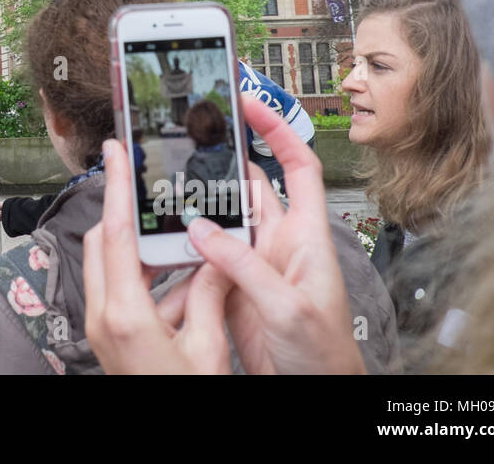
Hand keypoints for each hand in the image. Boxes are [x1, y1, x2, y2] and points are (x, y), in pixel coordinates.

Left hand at [84, 138, 233, 373]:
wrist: (168, 440)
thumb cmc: (187, 396)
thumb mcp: (207, 347)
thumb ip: (209, 294)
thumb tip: (215, 254)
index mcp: (125, 314)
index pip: (116, 232)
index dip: (116, 185)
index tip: (115, 151)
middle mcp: (103, 316)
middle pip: (107, 241)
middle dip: (126, 209)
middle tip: (144, 179)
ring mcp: (101, 326)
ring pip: (112, 265)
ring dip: (142, 248)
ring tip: (178, 235)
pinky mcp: (107, 336)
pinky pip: (120, 290)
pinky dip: (146, 278)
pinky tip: (182, 281)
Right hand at [185, 97, 365, 373]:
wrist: (311, 390)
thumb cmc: (324, 353)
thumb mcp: (286, 306)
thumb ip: (244, 265)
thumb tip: (202, 230)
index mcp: (306, 236)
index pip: (297, 167)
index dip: (277, 130)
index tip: (249, 103)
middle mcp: (280, 241)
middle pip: (252, 185)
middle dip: (224, 159)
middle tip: (195, 134)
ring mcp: (255, 261)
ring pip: (223, 217)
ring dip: (201, 203)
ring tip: (174, 181)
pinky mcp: (233, 283)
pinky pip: (206, 251)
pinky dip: (186, 241)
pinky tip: (168, 235)